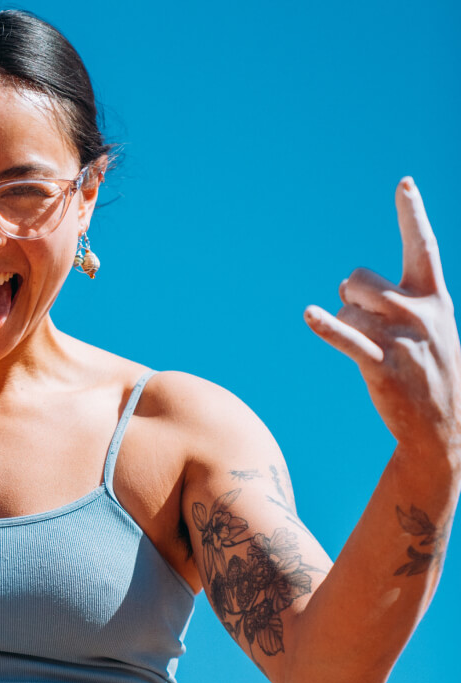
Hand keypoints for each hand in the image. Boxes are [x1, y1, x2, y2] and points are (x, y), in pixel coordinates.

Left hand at [304, 178, 460, 460]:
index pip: (423, 247)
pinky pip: (347, 339)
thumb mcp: (427, 328)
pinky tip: (310, 315)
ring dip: (346, 324)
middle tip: (365, 320)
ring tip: (372, 348)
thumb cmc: (429, 368)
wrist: (443, 426)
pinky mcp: (381, 367)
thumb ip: (393, 299)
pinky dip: (328, 327)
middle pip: (360, 280)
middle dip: (350, 295)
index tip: (404, 184)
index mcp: (435, 299)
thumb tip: (346, 286)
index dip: (412, 214)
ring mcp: (402, 341)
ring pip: (349, 310)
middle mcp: (421, 314)